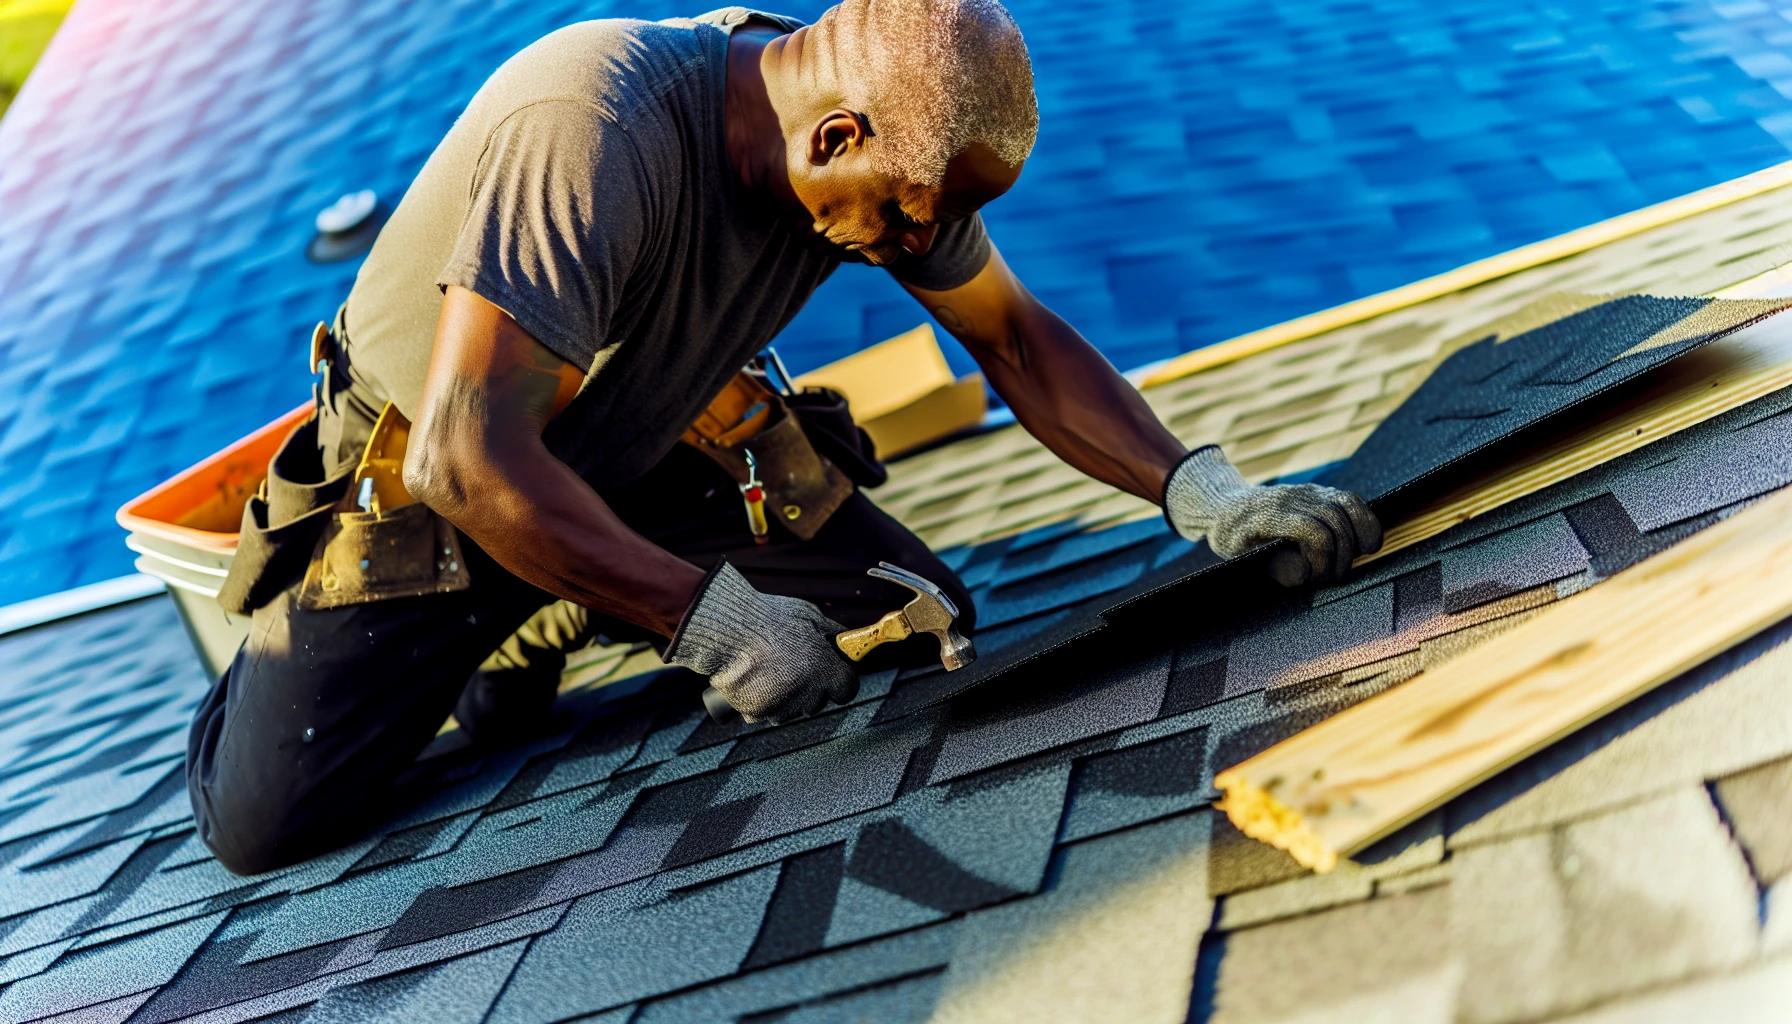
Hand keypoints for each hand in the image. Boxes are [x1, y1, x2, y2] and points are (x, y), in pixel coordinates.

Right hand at [665, 562, 859, 722]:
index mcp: (829, 673)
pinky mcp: (757, 714)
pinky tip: (753, 676)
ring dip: (784, 694)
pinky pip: (764, 711)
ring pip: (790, 708)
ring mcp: (782, 709)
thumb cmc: (770, 620)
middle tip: (792, 663)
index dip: (838, 678)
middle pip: (817, 701)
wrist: (729, 631)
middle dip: (809, 687)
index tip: (829, 670)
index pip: (847, 690)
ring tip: (768, 667)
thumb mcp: (812, 617)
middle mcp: (809, 697)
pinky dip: (760, 698)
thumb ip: (831, 636)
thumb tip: (842, 642)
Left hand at [1163, 446, 1381, 585]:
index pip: (1312, 531)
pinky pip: (1351, 501)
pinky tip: (1367, 543)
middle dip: (1342, 555)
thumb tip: (1304, 574)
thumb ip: (1272, 566)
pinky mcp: (1321, 492)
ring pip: (1348, 505)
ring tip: (1356, 559)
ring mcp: (1308, 491)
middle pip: (1334, 520)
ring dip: (1360, 536)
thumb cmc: (1233, 537)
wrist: (1228, 507)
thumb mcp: (1240, 556)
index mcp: (1269, 514)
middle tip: (1334, 578)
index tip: (1316, 578)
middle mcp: (1292, 497)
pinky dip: (1366, 521)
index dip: (1323, 559)